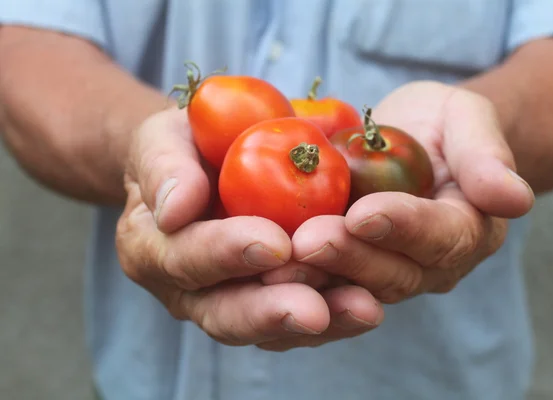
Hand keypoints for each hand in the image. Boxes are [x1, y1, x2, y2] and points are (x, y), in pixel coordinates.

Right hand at [115, 107, 382, 347]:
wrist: (208, 163)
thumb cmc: (185, 147)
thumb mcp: (164, 139)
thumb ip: (164, 167)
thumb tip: (175, 209)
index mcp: (151, 249)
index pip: (184, 258)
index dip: (226, 254)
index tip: (273, 243)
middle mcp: (187, 289)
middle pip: (225, 313)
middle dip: (272, 312)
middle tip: (314, 309)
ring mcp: (231, 301)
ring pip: (270, 329)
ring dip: (318, 321)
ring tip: (361, 308)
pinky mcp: (272, 302)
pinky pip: (302, 318)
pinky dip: (336, 314)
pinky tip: (368, 302)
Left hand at [263, 81, 534, 302]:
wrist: (413, 142)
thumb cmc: (442, 125)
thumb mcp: (468, 120)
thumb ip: (487, 156)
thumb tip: (514, 199)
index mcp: (465, 230)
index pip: (440, 236)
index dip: (403, 227)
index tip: (365, 214)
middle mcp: (427, 265)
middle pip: (392, 274)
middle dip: (349, 258)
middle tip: (307, 241)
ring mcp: (386, 275)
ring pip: (351, 290)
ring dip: (314, 280)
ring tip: (275, 265)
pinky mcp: (347, 275)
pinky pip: (323, 290)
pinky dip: (294, 290)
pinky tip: (258, 280)